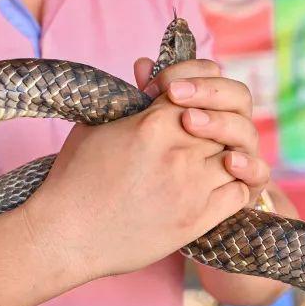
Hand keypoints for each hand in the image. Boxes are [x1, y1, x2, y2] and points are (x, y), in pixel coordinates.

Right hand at [26, 67, 251, 280]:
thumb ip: (130, 97)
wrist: (65, 235)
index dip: (197, 92)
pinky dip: (236, 184)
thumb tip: (149, 69)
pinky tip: (219, 183)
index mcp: (152, 123)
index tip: (187, 104)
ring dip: (225, 154)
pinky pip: (239, 193)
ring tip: (209, 159)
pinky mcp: (196, 220)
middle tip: (201, 134)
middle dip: (213, 124)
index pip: (198, 88)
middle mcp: (177, 152)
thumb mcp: (96, 125)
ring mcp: (191, 188)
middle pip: (221, 122)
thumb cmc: (73, 179)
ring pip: (235, 155)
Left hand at [134, 58, 271, 206]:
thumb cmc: (153, 169)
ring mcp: (243, 155)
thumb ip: (150, 99)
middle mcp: (232, 127)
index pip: (212, 74)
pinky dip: (248, 165)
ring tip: (190, 123)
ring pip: (246, 131)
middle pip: (237, 96)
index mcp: (212, 106)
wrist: (165, 213)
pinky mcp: (248, 187)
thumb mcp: (147, 132)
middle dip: (206, 91)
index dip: (188, 72)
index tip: (156, 84)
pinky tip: (229, 161)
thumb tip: (143, 64)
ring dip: (220, 123)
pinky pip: (259, 173)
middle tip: (174, 95)